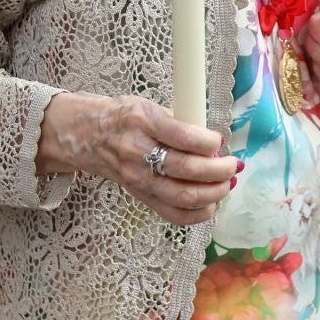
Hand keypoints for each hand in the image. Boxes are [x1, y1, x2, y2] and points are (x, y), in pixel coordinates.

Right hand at [38, 93, 235, 225]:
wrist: (86, 136)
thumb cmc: (123, 117)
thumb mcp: (147, 106)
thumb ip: (178, 121)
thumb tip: (214, 142)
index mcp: (142, 121)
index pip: (181, 136)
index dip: (207, 142)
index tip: (220, 141)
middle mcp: (137, 152)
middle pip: (185, 170)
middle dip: (218, 171)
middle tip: (233, 165)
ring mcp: (137, 179)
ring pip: (182, 196)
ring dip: (213, 193)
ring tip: (228, 184)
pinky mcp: (140, 196)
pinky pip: (172, 214)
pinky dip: (197, 213)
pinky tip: (211, 203)